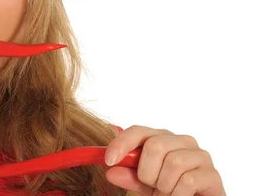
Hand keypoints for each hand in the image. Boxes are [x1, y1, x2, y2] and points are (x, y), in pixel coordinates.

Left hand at [104, 125, 224, 195]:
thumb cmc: (170, 190)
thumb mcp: (144, 184)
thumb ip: (129, 176)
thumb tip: (111, 171)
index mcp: (162, 138)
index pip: (138, 131)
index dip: (121, 143)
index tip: (109, 160)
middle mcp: (182, 141)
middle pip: (155, 145)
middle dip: (147, 172)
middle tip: (151, 185)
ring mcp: (200, 155)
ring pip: (173, 163)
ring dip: (164, 185)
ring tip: (167, 193)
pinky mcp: (212, 174)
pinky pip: (188, 181)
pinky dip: (177, 194)